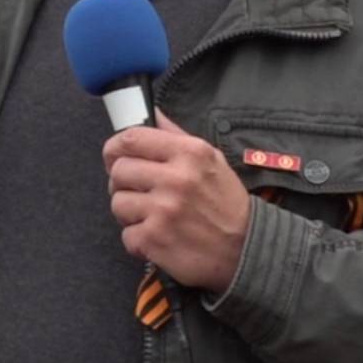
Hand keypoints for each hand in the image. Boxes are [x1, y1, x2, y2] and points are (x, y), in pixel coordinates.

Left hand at [102, 112, 251, 292]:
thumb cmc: (226, 203)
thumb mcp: (211, 160)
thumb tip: (152, 113)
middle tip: (139, 192)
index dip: (116, 148)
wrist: (247, 249)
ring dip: (130, 213)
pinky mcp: (155, 239)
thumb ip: (177, 135)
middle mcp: (176, 179)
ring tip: (152, 216)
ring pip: (117, 203)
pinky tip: (159, 237)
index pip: (131, 138)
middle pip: (119, 170)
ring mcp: (164, 210)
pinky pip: (126, 234)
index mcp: (189, 153)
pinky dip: (139, 239)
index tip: (115, 157)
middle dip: (123, 183)